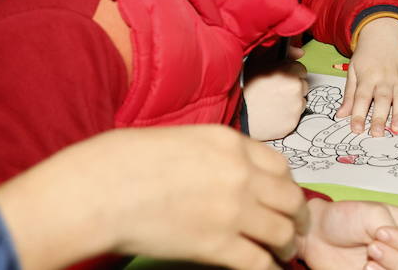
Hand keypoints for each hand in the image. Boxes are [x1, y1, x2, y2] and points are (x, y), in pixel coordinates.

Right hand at [0, 125, 309, 269]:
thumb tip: (219, 169)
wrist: (100, 190)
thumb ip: (210, 153)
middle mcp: (240, 173)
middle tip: (296, 228)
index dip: (287, 184)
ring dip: (286, 245)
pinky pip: (259, 262)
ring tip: (284, 252)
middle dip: (297, 216)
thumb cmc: (124, 162)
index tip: (285, 196)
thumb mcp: (180, 139)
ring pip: (281, 231)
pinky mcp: (218, 245)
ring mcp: (233, 210)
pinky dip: (268, 269)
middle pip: (290, 197)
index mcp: (230, 142)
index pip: (280, 164)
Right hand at [243, 43, 308, 141]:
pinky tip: (274, 113)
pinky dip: (288, 115)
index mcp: (288, 71)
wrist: (236, 114)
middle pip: (303, 85)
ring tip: (274, 103)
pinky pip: (296, 116)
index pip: (300, 69)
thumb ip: (282, 53)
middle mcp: (295, 88)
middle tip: (275, 91)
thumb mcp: (259, 61)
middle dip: (292, 87)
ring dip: (292, 101)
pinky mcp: (293, 122)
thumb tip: (300, 52)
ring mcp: (295, 106)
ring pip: (301, 101)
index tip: (280, 78)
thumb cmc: (244, 87)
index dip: (290, 73)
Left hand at [297, 199, 397, 269]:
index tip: (381, 233)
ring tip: (367, 262)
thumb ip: (391, 226)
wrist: (318, 236)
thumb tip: (393, 246)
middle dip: (396, 258)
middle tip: (372, 248)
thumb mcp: (372, 212)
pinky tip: (364, 269)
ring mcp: (392, 266)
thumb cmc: (344, 218)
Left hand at [337, 18, 397, 136]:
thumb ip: (349, 94)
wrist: (385, 33)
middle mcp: (384, 78)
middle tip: (378, 134)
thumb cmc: (367, 54)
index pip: (361, 98)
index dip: (358, 114)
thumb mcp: (353, 70)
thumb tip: (341, 115)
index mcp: (367, 76)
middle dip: (380, 117)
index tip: (356, 130)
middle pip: (382, 100)